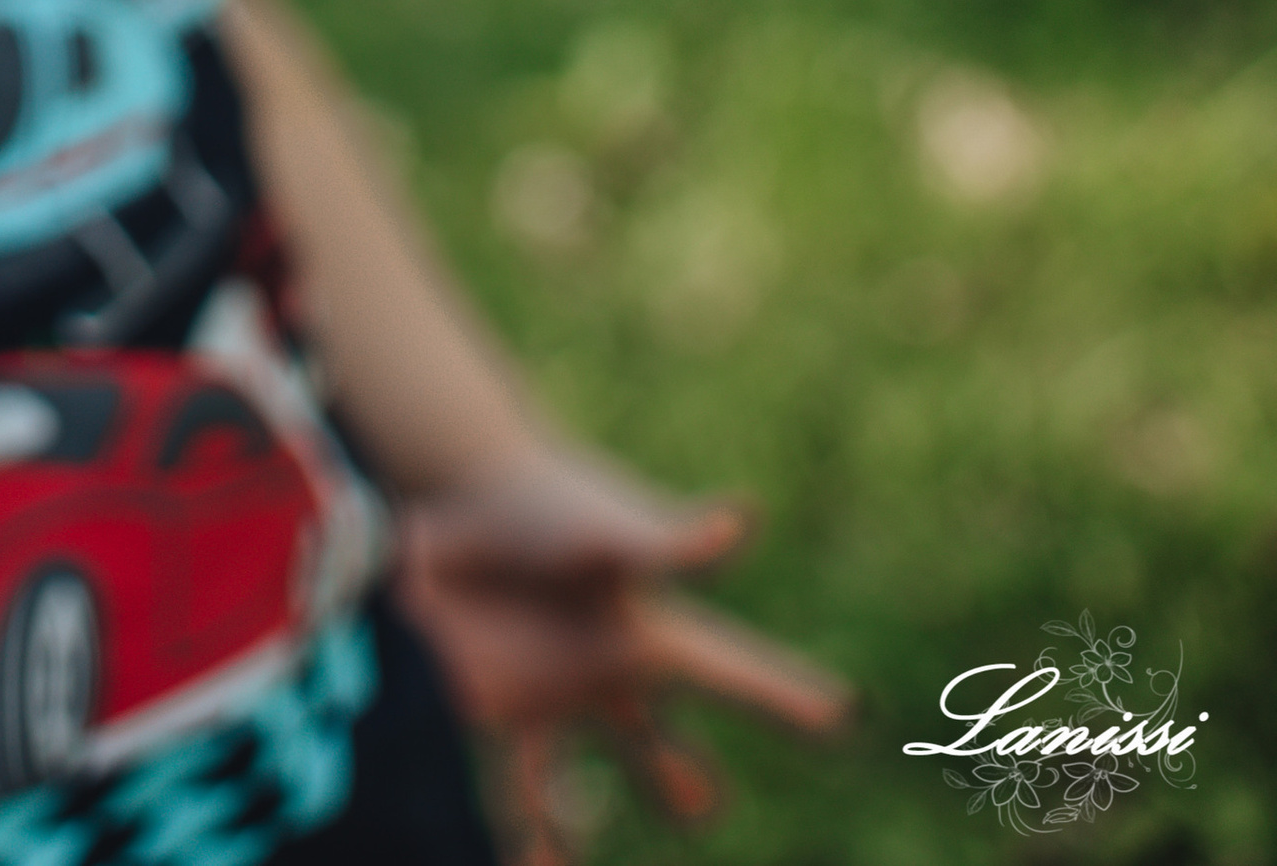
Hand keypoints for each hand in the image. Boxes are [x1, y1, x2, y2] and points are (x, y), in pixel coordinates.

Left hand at [394, 439, 851, 861]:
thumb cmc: (552, 504)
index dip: (790, 698)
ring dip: (585, 827)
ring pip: (583, 780)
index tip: (847, 716)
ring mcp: (556, 688)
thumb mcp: (614, 532)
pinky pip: (521, 785)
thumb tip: (746, 514)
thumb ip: (673, 544)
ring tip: (571, 863)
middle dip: (685, 779)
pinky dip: (528, 831)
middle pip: (663, 743)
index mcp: (655, 631)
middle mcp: (611, 666)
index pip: (736, 673)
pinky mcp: (502, 700)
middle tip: (703, 803)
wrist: (463, 483)